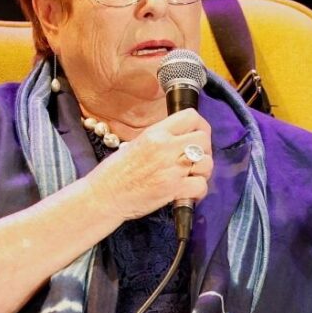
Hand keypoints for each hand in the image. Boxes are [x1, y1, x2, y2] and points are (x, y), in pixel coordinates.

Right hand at [85, 109, 212, 221]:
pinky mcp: (173, 190)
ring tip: (192, 177)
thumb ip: (161, 138)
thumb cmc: (116, 172)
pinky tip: (189, 193)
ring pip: (207, 163)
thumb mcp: (136, 143)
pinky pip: (201, 186)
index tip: (198, 136)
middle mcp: (165, 147)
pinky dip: (199, 192)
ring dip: (203, 172)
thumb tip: (182, 137)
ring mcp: (171, 169)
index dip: (201, 127)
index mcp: (155, 133)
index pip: (191, 116)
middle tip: (196, 160)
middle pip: (204, 139)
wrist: (104, 196)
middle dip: (205, 150)